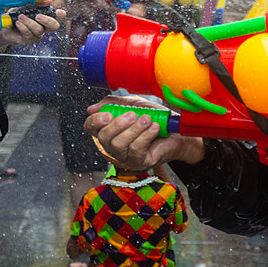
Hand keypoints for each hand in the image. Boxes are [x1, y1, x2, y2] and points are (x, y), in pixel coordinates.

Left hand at [2, 6, 65, 44]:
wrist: (5, 24)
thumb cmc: (17, 14)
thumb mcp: (27, 6)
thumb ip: (38, 4)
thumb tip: (49, 1)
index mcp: (46, 18)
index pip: (59, 18)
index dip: (61, 16)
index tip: (58, 12)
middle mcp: (44, 27)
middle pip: (54, 27)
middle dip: (47, 21)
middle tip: (38, 16)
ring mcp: (37, 35)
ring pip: (39, 30)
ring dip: (29, 22)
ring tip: (20, 16)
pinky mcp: (29, 40)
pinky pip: (28, 34)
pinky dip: (23, 27)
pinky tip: (17, 23)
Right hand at [83, 95, 205, 169]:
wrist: (177, 130)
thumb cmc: (154, 117)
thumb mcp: (132, 104)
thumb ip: (113, 104)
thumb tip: (91, 109)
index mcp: (109, 129)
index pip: (90, 128)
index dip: (95, 121)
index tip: (108, 115)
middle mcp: (113, 145)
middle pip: (104, 138)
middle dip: (118, 125)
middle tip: (133, 114)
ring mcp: (125, 156)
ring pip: (119, 145)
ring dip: (134, 130)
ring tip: (147, 120)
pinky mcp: (139, 163)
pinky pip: (136, 151)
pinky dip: (145, 137)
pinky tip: (154, 128)